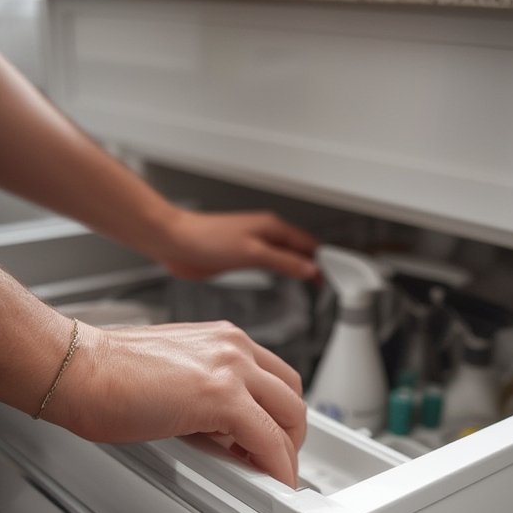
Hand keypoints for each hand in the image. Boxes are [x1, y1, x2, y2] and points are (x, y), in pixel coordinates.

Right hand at [46, 320, 305, 487]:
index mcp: (223, 339)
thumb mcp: (173, 376)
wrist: (77, 370)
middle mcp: (234, 347)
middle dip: (291, 433)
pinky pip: (269, 439)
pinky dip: (278, 466)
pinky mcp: (223, 396)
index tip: (274, 438)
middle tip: (278, 461)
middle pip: (291, 394)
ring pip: (290, 416)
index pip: (275, 376)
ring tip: (275, 476)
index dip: (280, 413)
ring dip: (288, 452)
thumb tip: (222, 432)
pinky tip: (274, 483)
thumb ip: (205, 395)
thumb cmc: (105, 375)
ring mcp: (232, 368)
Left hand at [155, 207, 318, 281]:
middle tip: (329, 284)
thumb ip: (283, 262)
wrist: (175, 242)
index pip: (309, 244)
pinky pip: (270, 262)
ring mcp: (254, 244)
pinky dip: (283, 270)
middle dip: (316, 263)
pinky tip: (284, 278)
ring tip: (313, 282)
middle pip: (301, 249)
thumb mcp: (252, 254)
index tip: (337, 275)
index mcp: (273, 227)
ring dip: (300, 267)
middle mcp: (266, 234)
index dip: (325, 259)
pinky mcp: (241, 256)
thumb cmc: (206, 240)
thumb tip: (310, 269)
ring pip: (286, 255)